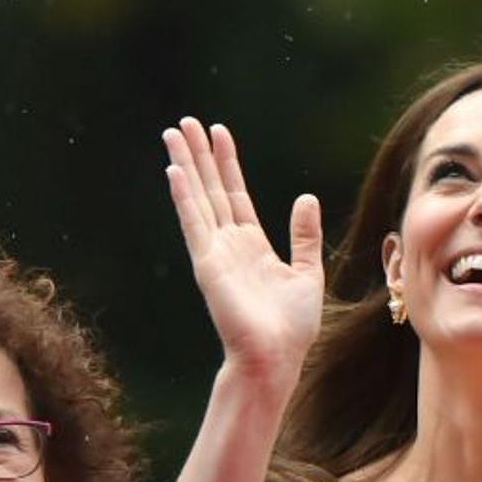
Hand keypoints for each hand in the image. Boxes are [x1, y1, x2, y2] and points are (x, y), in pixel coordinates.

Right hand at [164, 117, 324, 395]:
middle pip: (211, 190)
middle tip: (186, 122)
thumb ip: (304, 237)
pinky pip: (194, 224)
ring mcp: (215, 254)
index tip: (219, 132)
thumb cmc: (292, 328)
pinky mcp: (208, 265)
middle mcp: (230, 245)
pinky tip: (174, 171)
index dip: (227, 164)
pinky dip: (184, 197)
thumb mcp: (307, 274)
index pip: (235, 195)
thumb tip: (305, 198)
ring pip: (198, 199)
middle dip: (200, 155)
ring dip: (186, 166)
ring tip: (173, 133)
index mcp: (253, 246)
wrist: (276, 359)